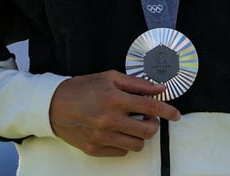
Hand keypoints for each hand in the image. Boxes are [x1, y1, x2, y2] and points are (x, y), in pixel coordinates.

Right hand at [49, 70, 181, 156]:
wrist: (53, 105)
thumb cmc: (82, 88)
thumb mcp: (110, 78)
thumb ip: (137, 84)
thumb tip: (159, 88)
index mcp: (115, 99)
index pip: (152, 108)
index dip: (168, 111)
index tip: (176, 114)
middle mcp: (109, 120)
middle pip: (148, 131)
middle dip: (154, 125)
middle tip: (148, 118)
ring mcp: (101, 137)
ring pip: (137, 145)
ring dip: (140, 136)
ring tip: (133, 126)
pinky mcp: (94, 149)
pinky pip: (121, 152)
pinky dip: (125, 143)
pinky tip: (118, 132)